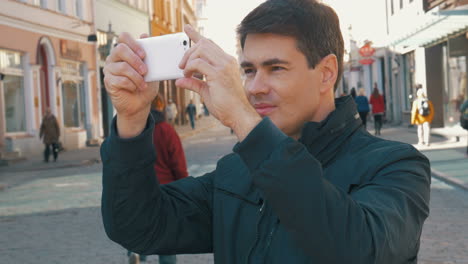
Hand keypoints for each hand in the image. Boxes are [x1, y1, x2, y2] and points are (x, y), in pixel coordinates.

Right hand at [103, 32, 158, 137]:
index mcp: (125, 52)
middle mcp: (114, 58)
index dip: (133, 43)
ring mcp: (109, 69)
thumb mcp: (152, 70)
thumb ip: (149, 54)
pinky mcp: (108, 81)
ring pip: (122, 67)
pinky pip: (120, 80)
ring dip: (137, 77)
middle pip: (120, 49)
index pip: (123, 37)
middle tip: (145, 71)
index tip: (144, 55)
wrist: (140, 104)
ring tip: (143, 84)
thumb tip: (144, 35)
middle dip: (135, 60)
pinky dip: (131, 85)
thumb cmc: (145, 85)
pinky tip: (134, 88)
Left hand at [176, 25, 260, 140]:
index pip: (210, 44)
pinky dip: (189, 68)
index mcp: (227, 63)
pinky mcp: (218, 74)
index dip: (196, 35)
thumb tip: (179, 81)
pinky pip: (198, 63)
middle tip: (181, 65)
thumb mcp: (206, 92)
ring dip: (188, 59)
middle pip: (203, 43)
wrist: (238, 116)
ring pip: (200, 49)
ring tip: (185, 72)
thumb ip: (194, 83)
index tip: (186, 28)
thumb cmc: (226, 106)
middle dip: (189, 51)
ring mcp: (224, 66)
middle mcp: (227, 61)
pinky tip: (188, 76)